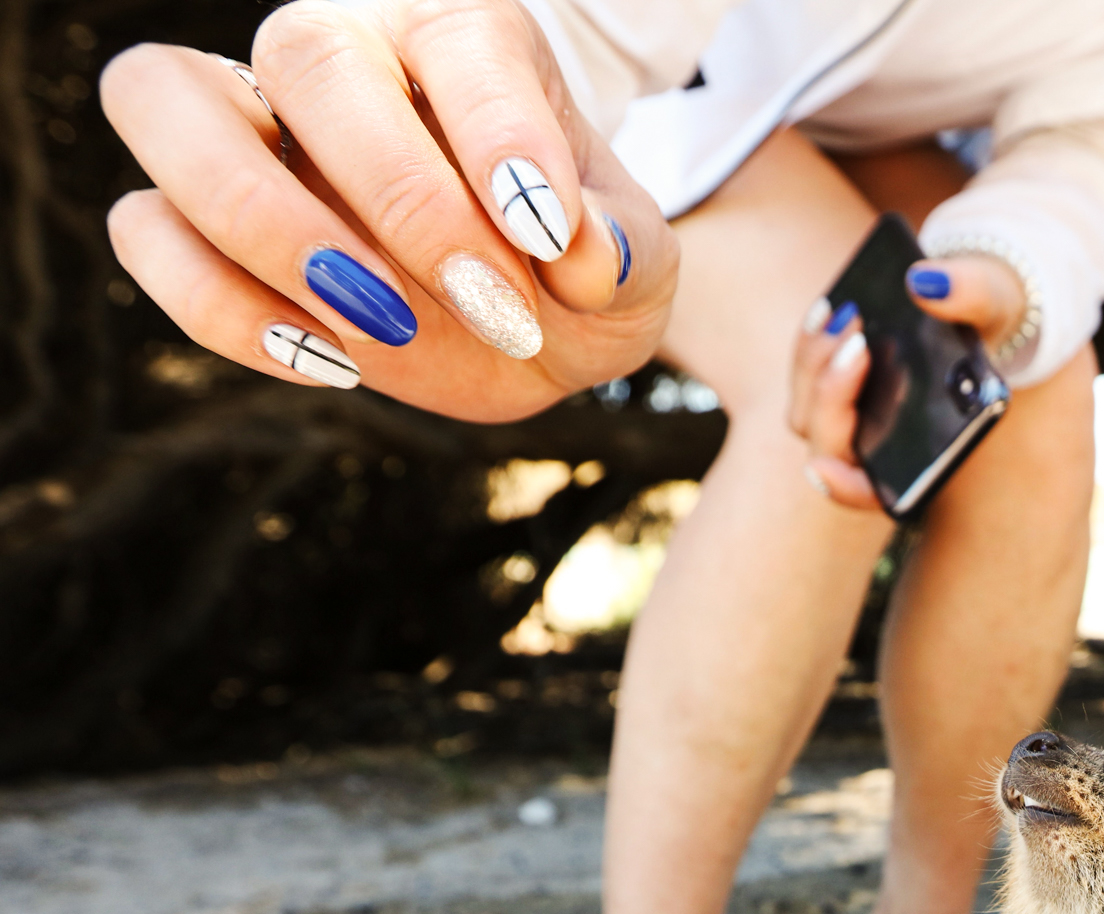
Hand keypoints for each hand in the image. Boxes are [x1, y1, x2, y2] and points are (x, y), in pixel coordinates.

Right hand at [100, 0, 676, 422]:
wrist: (527, 329)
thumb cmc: (576, 274)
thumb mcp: (637, 270)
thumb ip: (626, 255)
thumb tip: (583, 252)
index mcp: (462, 37)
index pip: (458, 41)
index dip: (499, 136)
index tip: (551, 237)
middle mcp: (342, 56)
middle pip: (306, 54)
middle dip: (401, 197)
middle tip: (492, 306)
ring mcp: (254, 131)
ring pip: (162, 101)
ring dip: (268, 228)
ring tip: (381, 330)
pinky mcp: (202, 222)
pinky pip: (146, 230)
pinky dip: (221, 306)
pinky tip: (335, 365)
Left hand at [787, 253, 1025, 509]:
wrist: (970, 299)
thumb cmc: (987, 316)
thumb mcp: (994, 300)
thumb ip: (971, 295)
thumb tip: (927, 284)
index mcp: (922, 454)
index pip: (871, 492)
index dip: (843, 488)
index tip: (823, 468)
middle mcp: (877, 447)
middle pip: (829, 443)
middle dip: (834, 395)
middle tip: (859, 343)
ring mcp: (848, 420)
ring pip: (805, 412)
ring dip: (815, 366)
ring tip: (849, 315)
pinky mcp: (831, 387)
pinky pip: (803, 379)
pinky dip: (808, 347)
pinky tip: (827, 311)